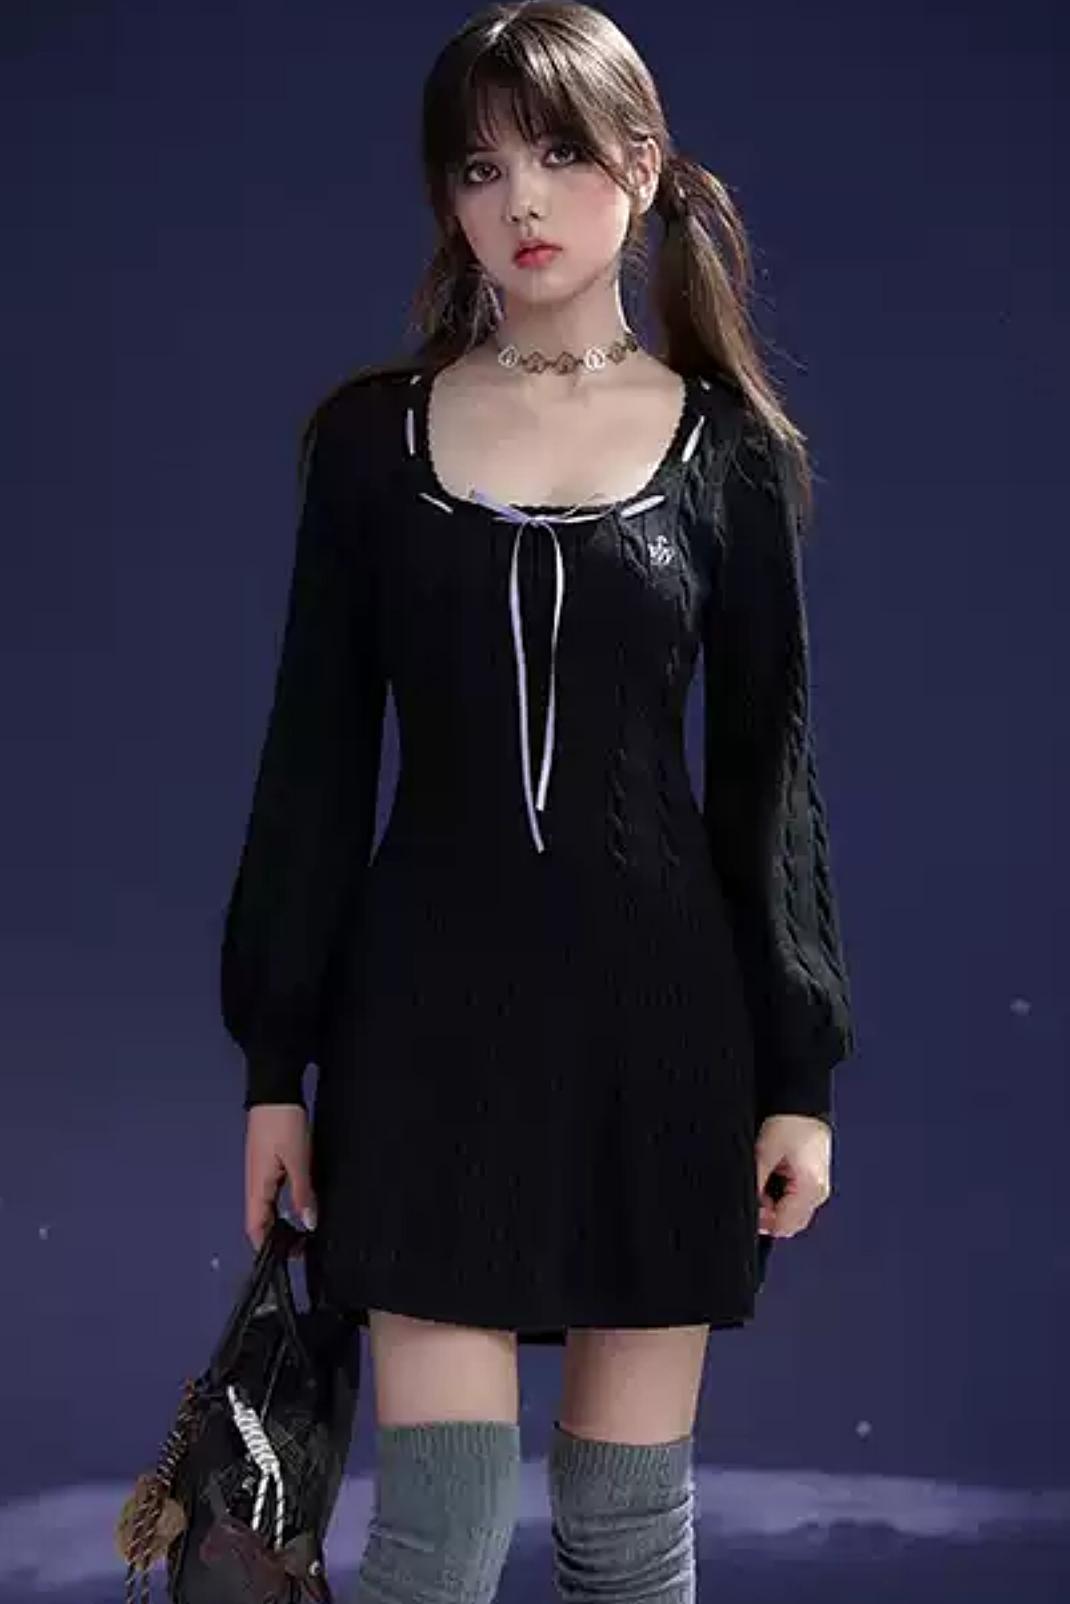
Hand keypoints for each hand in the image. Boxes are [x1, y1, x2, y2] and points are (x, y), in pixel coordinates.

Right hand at [245, 1103, 317, 1254]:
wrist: (275, 1089)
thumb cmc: (284, 1123)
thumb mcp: (299, 1159)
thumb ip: (302, 1193)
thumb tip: (308, 1224)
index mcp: (258, 1186)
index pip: (256, 1228)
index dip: (267, 1247)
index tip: (286, 1260)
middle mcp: (254, 1182)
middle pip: (261, 1221)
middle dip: (277, 1238)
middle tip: (302, 1248)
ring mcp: (259, 1172)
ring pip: (267, 1207)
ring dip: (282, 1222)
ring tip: (303, 1232)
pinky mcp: (267, 1162)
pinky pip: (273, 1192)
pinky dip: (284, 1205)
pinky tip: (300, 1205)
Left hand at [755, 1114, 831, 1238]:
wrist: (804, 1102)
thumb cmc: (791, 1121)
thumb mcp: (765, 1152)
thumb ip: (754, 1182)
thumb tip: (744, 1202)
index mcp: (810, 1189)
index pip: (783, 1227)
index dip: (760, 1221)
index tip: (747, 1205)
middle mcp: (817, 1193)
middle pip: (787, 1223)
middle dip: (766, 1213)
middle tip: (753, 1189)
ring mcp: (816, 1188)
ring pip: (788, 1212)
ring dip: (771, 1203)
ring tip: (763, 1175)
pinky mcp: (811, 1180)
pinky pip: (792, 1199)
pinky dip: (778, 1193)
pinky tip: (771, 1173)